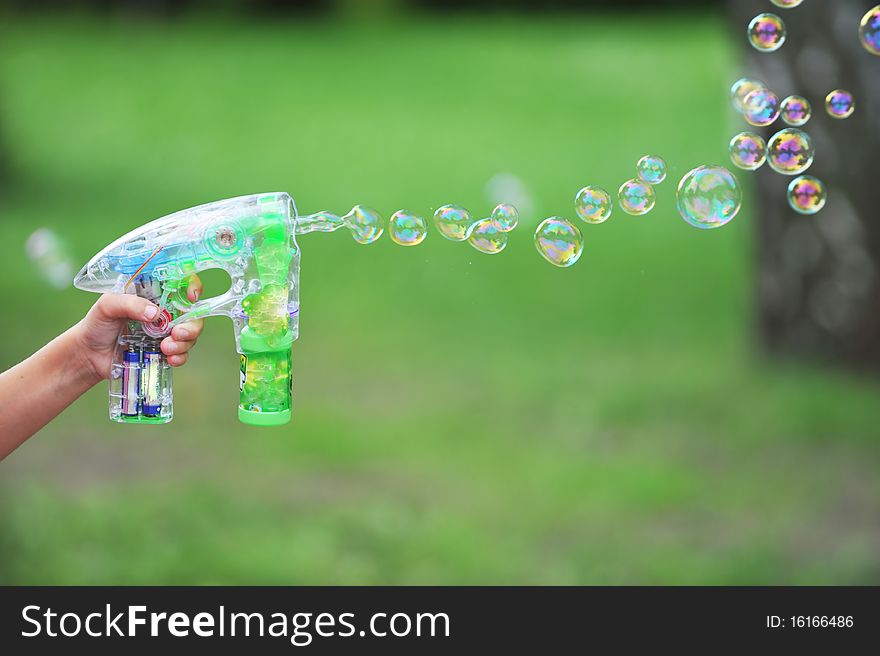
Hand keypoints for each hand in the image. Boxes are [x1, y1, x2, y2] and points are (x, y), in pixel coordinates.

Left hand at [72, 276, 203, 385]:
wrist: (89, 355)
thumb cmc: (96, 324)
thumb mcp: (107, 306)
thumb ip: (130, 304)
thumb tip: (155, 314)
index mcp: (153, 293)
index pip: (181, 283)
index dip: (192, 287)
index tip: (191, 297)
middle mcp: (165, 311)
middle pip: (192, 312)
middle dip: (191, 324)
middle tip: (178, 333)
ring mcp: (166, 332)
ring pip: (190, 334)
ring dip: (184, 343)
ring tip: (165, 349)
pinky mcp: (165, 351)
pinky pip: (183, 353)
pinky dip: (181, 356)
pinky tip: (170, 359)